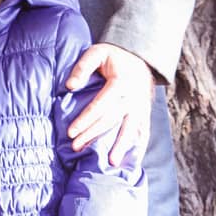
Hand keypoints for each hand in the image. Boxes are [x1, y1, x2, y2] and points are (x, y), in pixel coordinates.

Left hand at [66, 43, 153, 164]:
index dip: (85, 119)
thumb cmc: (114, 56)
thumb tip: (70, 86)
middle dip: (93, 135)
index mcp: (120, 83)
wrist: (140, 56)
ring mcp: (141, 107)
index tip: (71, 132)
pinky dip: (139, 147)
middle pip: (111, 120)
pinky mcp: (145, 113)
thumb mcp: (96, 52)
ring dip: (120, 147)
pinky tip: (133, 161)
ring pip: (130, 129)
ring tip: (111, 163)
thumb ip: (82, 67)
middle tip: (76, 147)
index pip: (100, 105)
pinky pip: (144, 132)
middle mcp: (133, 97)